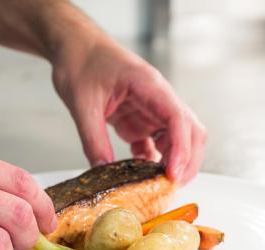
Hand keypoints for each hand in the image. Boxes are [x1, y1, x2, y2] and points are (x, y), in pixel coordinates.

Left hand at [53, 36, 206, 184]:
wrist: (75, 49)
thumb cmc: (81, 63)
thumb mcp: (82, 103)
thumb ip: (93, 138)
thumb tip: (102, 169)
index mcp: (149, 85)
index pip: (177, 118)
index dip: (181, 148)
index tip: (173, 173)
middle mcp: (157, 99)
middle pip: (189, 131)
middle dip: (187, 159)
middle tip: (172, 185)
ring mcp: (151, 111)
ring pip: (177, 139)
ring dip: (173, 162)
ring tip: (159, 185)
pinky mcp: (140, 120)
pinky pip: (155, 144)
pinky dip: (153, 161)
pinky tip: (142, 175)